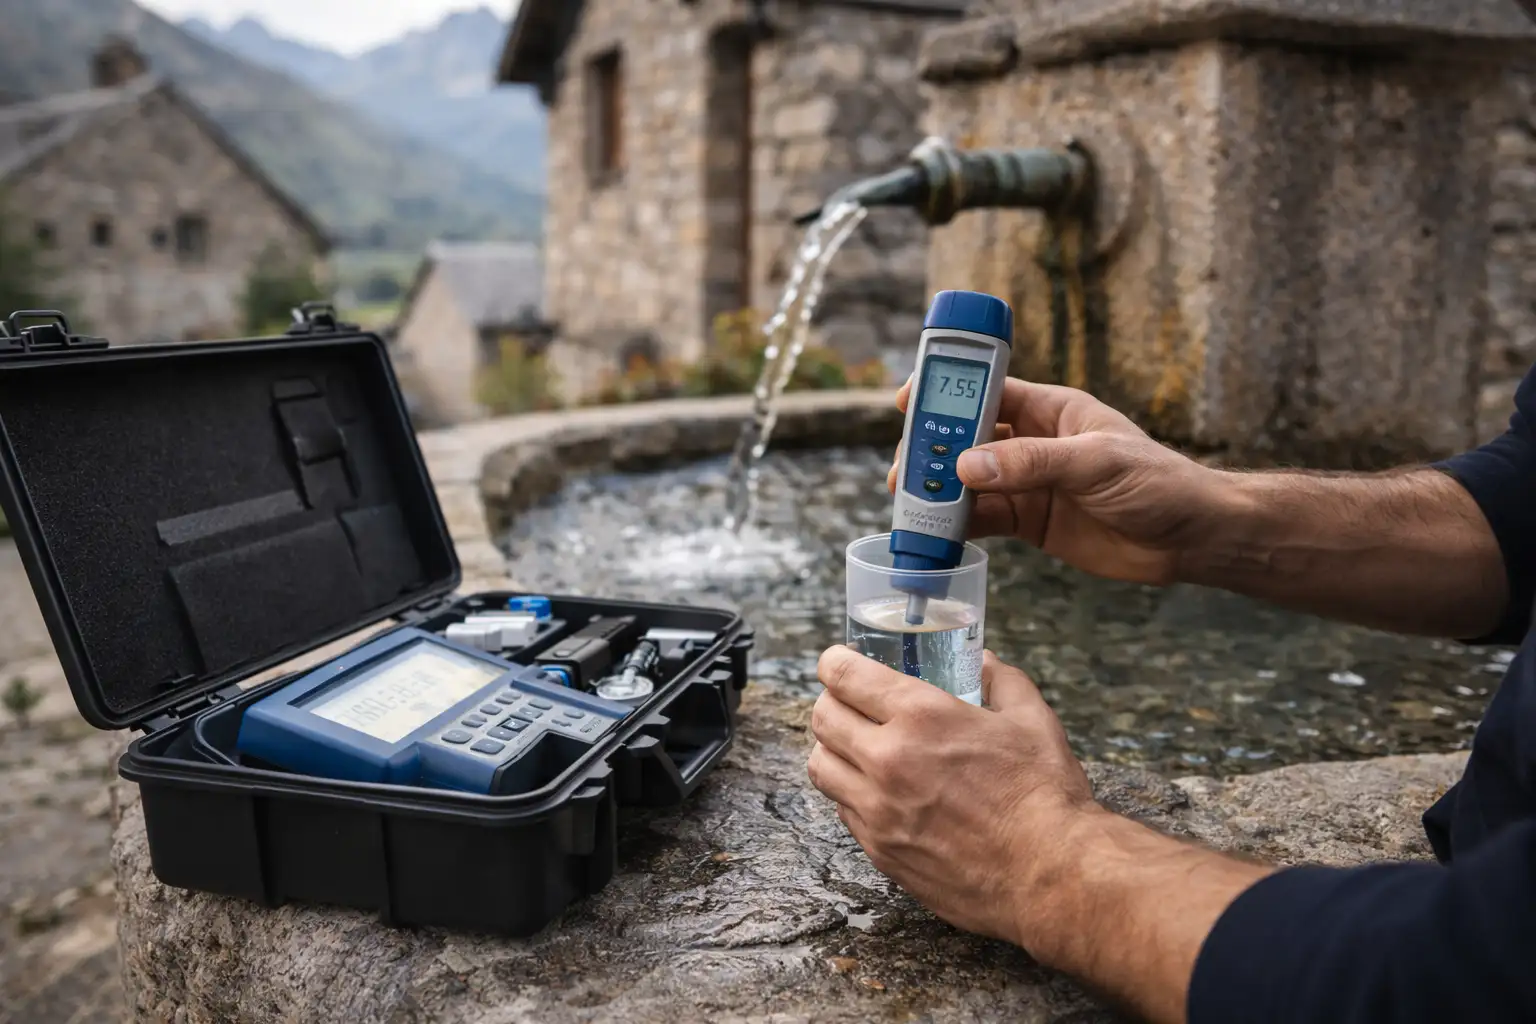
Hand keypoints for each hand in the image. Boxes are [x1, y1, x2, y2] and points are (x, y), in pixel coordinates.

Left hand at [806, 645, 1096, 946]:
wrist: (1051, 876)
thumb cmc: (1045, 795)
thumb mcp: (1032, 719)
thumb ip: (1002, 681)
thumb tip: (984, 661)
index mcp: (921, 716)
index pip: (844, 676)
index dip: (834, 663)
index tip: (837, 663)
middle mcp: (887, 760)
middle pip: (822, 718)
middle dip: (831, 702)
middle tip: (849, 703)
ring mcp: (878, 810)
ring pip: (821, 767)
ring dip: (832, 749)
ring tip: (854, 747)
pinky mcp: (880, 851)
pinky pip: (843, 811)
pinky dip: (851, 794)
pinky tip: (877, 792)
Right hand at [888, 377, 1227, 585]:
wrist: (1191, 539)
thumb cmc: (1158, 482)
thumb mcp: (1096, 463)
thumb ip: (1031, 463)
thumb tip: (968, 466)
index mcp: (1050, 410)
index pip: (987, 390)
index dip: (946, 392)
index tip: (908, 400)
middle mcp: (1031, 442)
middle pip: (965, 437)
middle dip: (931, 449)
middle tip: (905, 469)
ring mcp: (1028, 483)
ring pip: (967, 481)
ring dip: (937, 490)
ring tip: (909, 503)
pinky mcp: (1029, 521)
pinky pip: (982, 518)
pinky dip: (955, 525)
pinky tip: (934, 533)